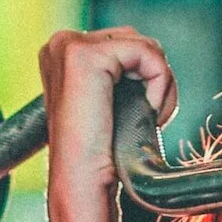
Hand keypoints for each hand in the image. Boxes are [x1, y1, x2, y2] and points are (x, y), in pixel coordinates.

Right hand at [39, 29, 176, 205]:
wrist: (83, 181)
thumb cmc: (101, 149)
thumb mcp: (109, 98)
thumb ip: (120, 71)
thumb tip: (152, 54)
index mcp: (64, 52)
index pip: (126, 42)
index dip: (145, 75)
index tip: (137, 112)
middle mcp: (61, 43)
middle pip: (137, 40)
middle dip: (155, 77)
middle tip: (146, 115)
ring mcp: (69, 46)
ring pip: (145, 45)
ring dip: (160, 82)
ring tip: (146, 115)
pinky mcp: (85, 55)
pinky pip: (147, 53)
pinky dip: (160, 83)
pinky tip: (148, 110)